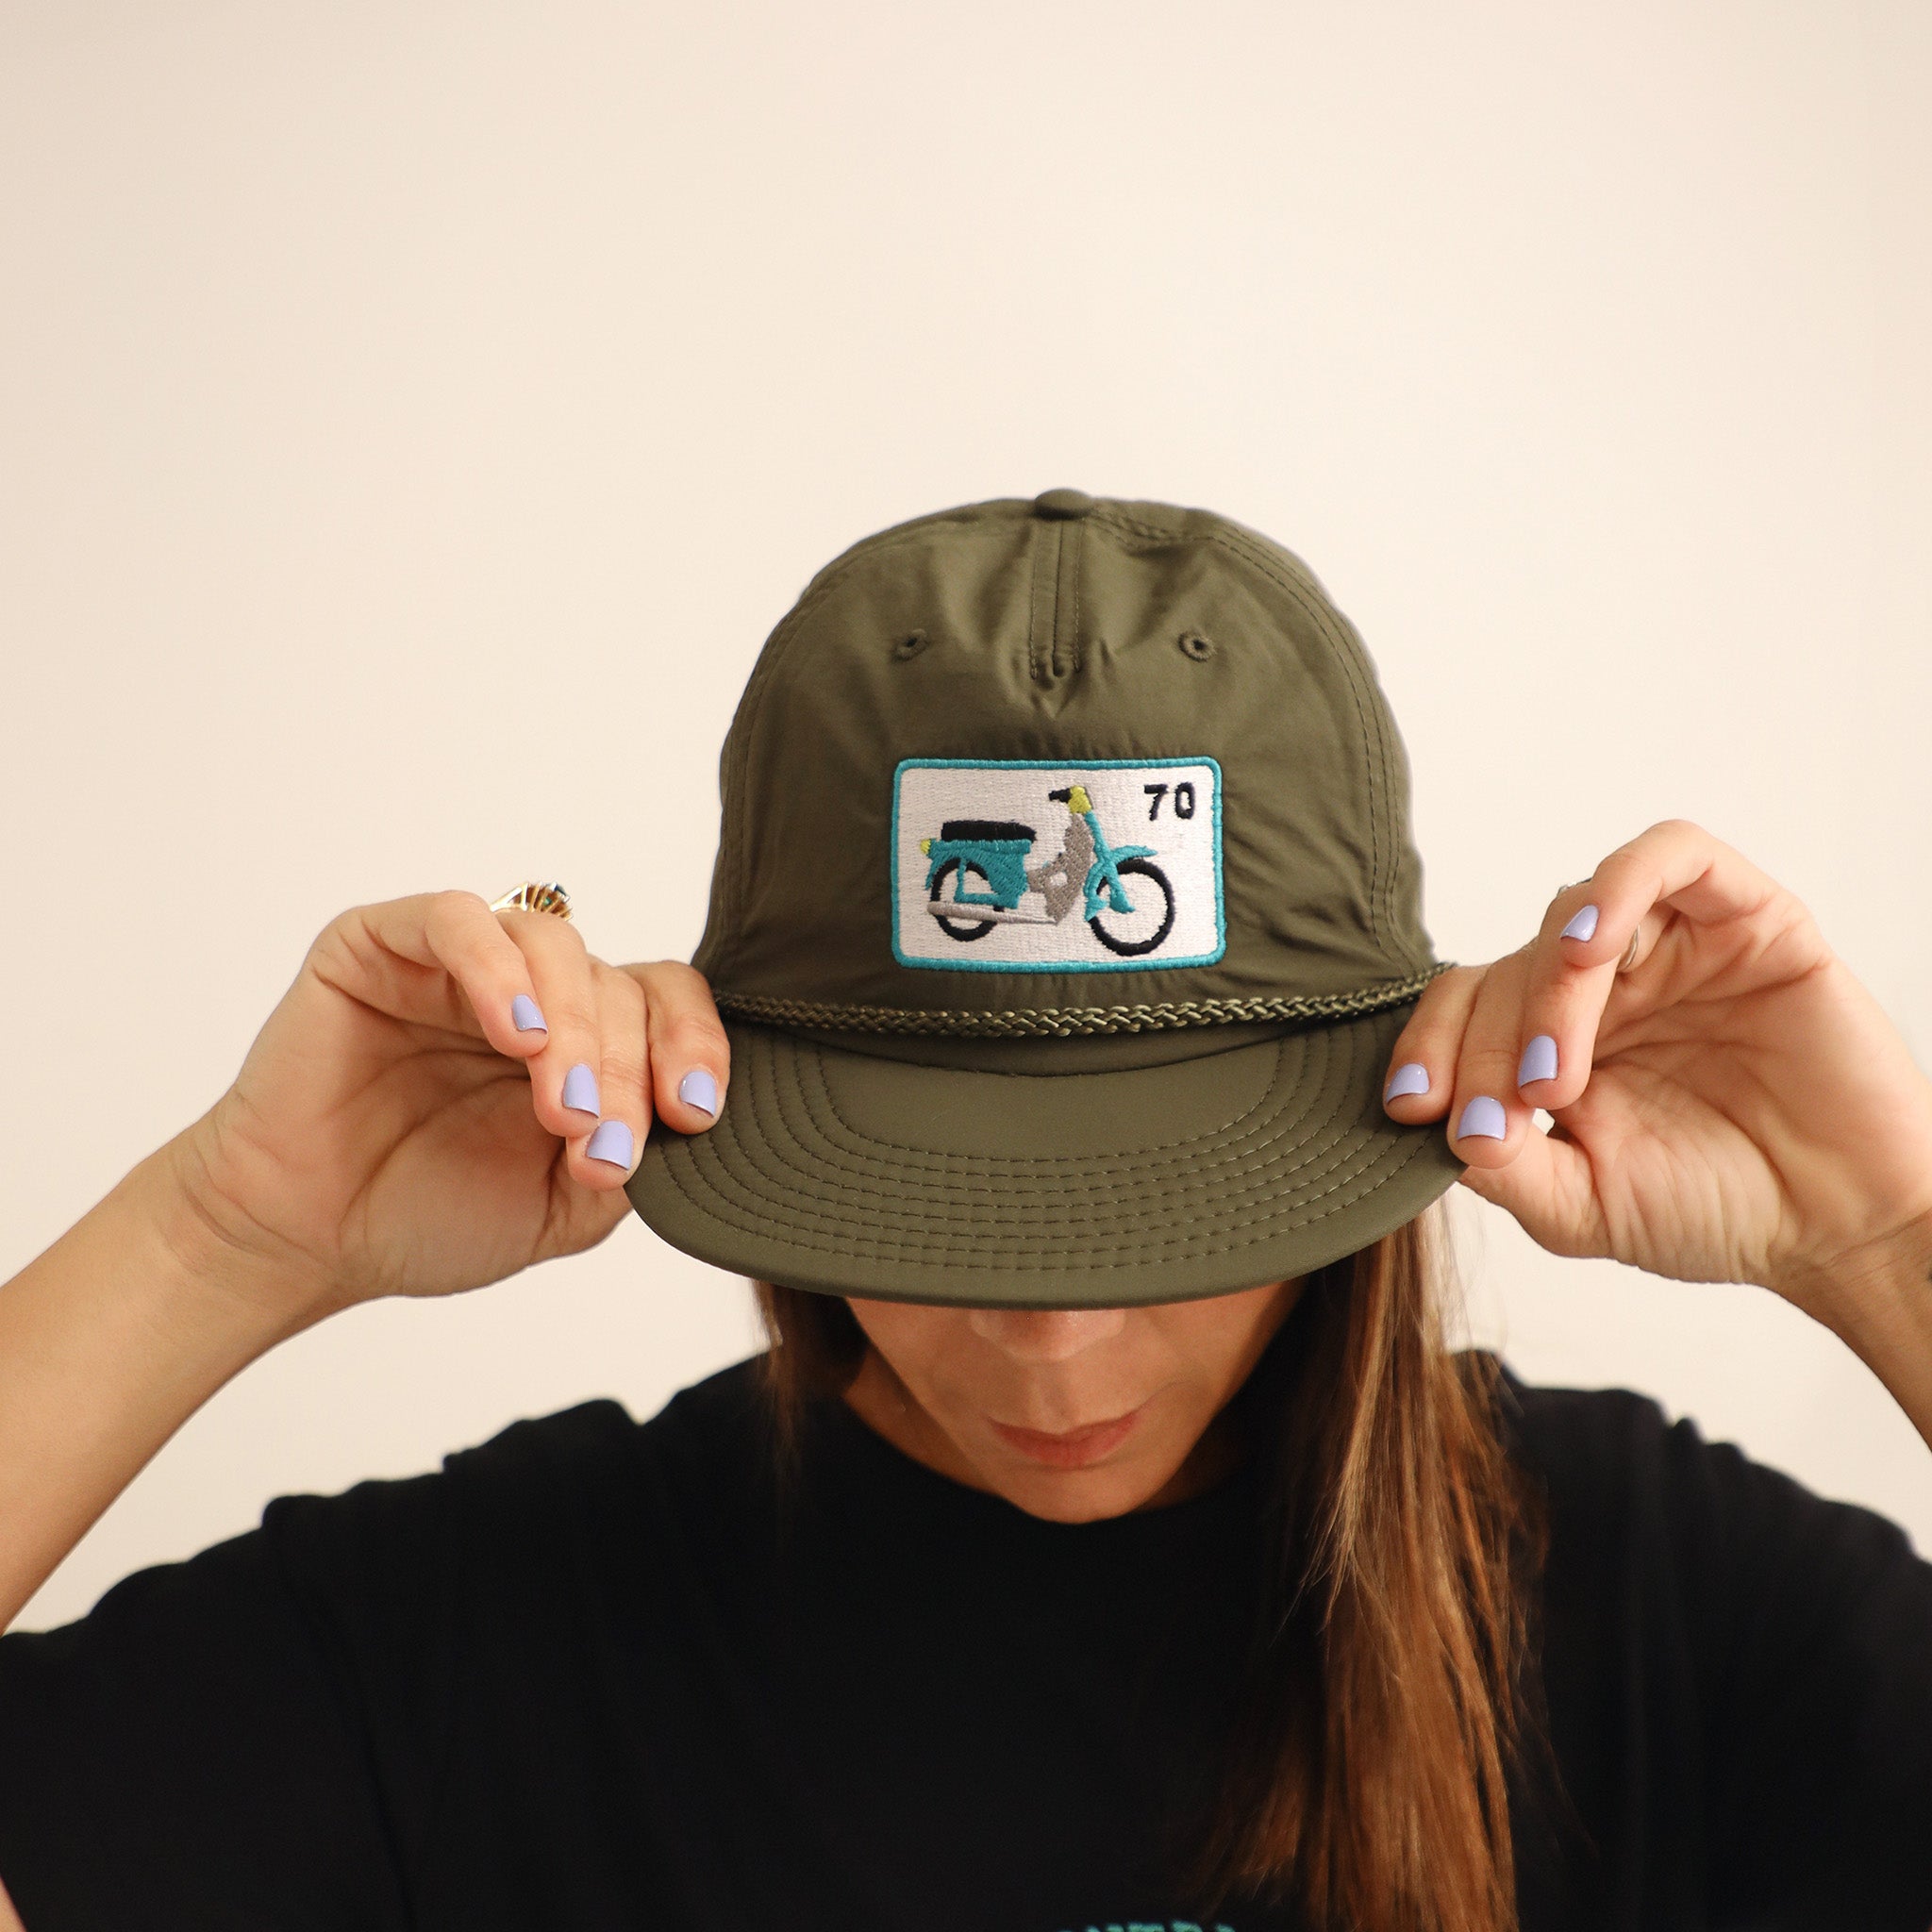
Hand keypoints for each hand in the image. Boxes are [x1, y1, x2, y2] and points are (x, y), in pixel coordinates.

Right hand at [163, 893, 728, 1317]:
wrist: (309, 1239)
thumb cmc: (428, 1215)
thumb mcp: (563, 1209)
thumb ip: (629, 1161)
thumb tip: (684, 1122)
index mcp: (584, 1041)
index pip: (666, 1005)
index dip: (694, 1048)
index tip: (695, 1115)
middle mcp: (532, 991)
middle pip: (617, 984)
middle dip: (625, 1070)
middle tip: (601, 1141)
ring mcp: (460, 962)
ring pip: (553, 945)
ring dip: (573, 1027)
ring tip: (564, 1106)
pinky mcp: (382, 943)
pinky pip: (456, 919)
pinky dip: (497, 971)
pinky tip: (515, 1034)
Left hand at [1382, 820, 1931, 1322]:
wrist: (1840, 1228)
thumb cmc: (1712, 1211)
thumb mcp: (1581, 1207)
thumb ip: (1506, 1170)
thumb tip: (1440, 1128)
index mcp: (1549, 1038)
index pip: (1461, 1006)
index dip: (1425, 1045)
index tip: (1411, 1107)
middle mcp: (1602, 983)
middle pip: (1506, 966)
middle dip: (1488, 1045)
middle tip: (1511, 1113)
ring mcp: (1669, 943)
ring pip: (1572, 914)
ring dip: (1545, 988)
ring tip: (1550, 1072)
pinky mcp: (1744, 916)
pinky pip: (1671, 855)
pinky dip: (1617, 887)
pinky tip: (1590, 948)